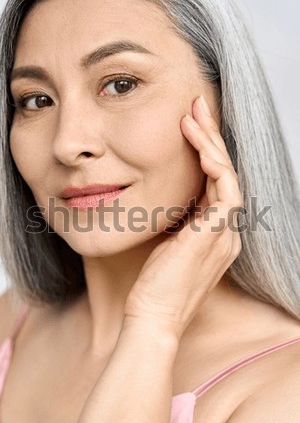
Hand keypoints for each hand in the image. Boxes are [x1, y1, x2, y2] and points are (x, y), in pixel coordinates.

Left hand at [124, 96, 243, 338]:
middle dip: (212, 138)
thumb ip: (176, 223)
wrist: (154, 316)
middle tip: (197, 106)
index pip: (216, 184)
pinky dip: (212, 161)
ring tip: (194, 113)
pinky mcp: (217, 232)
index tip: (188, 126)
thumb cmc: (154, 285)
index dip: (205, 153)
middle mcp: (227, 231)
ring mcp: (226, 232)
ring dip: (212, 142)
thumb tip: (168, 199)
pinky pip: (224, 186)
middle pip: (225, 173)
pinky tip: (195, 140)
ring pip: (228, 175)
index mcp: (216, 234)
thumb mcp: (167, 245)